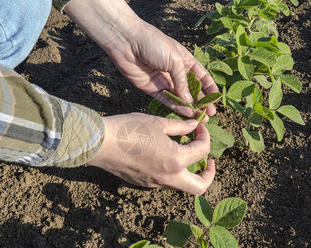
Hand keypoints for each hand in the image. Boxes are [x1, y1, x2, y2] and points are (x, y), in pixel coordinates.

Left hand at [64, 0, 218, 117]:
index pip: (201, 76)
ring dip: (190, 107)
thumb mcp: (175, 59)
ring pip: (179, 97)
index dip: (209, 87)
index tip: (216, 98)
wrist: (127, 42)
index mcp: (184, 60)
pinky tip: (186, 113)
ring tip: (200, 117)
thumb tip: (190, 100)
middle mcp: (175, 71)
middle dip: (201, 101)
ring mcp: (163, 80)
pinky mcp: (151, 88)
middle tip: (210, 114)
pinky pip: (166, 100)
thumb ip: (183, 81)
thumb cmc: (153, 43)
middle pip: (191, 89)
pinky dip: (176, 107)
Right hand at [86, 113, 214, 194]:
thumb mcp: (158, 123)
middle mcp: (168, 177)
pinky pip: (164, 180)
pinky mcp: (142, 183)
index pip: (202, 151)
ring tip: (184, 151)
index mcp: (176, 161)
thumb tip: (194, 125)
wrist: (100, 143)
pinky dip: (171, 170)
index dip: (205, 136)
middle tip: (209, 160)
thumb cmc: (129, 129)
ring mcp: (154, 183)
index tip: (199, 126)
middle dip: (209, 174)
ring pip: (181, 184)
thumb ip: (180, 127)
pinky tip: (164, 154)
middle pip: (199, 187)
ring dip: (188, 171)